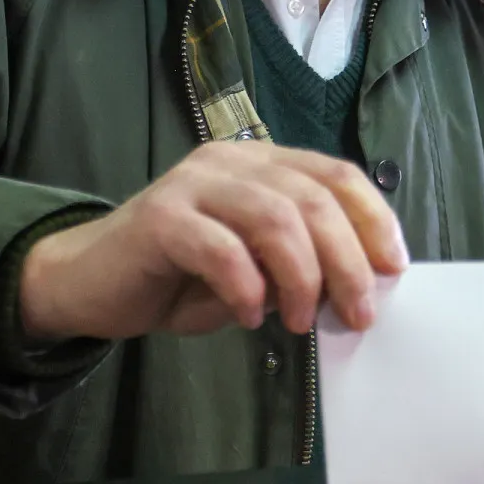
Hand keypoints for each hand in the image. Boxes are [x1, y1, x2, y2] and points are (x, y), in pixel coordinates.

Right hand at [18, 141, 408, 340]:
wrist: (91, 283)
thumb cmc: (181, 278)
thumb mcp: (255, 270)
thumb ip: (299, 263)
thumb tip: (361, 285)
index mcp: (262, 164)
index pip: (336, 174)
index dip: (373, 218)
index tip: (393, 268)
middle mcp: (231, 161)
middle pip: (313, 198)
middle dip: (347, 260)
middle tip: (357, 313)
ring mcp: (193, 184)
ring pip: (275, 218)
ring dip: (302, 277)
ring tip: (299, 321)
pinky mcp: (160, 217)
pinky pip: (222, 249)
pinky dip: (247, 288)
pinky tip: (248, 316)